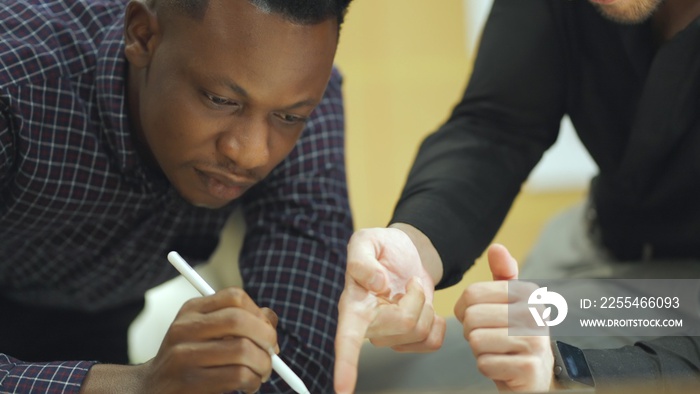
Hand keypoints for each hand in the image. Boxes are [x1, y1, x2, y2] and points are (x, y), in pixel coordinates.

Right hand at [82, 288, 278, 393]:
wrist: (152, 389)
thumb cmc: (190, 359)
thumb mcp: (207, 333)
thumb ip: (239, 322)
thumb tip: (271, 320)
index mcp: (191, 310)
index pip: (234, 297)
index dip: (259, 313)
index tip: (267, 330)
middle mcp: (184, 328)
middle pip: (239, 320)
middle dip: (266, 337)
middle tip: (272, 352)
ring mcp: (184, 355)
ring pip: (242, 350)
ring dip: (263, 364)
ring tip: (261, 372)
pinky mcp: (189, 382)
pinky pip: (237, 376)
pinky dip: (253, 381)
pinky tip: (249, 384)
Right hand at [334, 227, 445, 393]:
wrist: (405, 253)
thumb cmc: (381, 248)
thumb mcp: (365, 240)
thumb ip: (361, 260)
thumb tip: (377, 286)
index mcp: (352, 306)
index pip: (346, 340)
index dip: (345, 365)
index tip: (342, 390)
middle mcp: (368, 327)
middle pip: (404, 324)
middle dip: (416, 296)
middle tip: (408, 280)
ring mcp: (390, 336)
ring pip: (420, 331)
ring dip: (425, 304)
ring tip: (412, 290)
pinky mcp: (411, 339)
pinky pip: (432, 341)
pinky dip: (436, 321)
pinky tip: (425, 307)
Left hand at [454, 244, 553, 391]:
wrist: (535, 376)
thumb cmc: (516, 334)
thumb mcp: (511, 301)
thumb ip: (503, 274)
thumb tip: (497, 248)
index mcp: (529, 292)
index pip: (472, 294)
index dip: (465, 310)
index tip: (480, 318)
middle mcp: (536, 314)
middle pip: (472, 317)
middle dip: (472, 332)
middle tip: (490, 337)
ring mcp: (535, 342)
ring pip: (477, 341)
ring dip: (480, 351)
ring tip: (498, 350)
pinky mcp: (529, 368)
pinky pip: (485, 364)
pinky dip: (488, 368)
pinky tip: (503, 366)